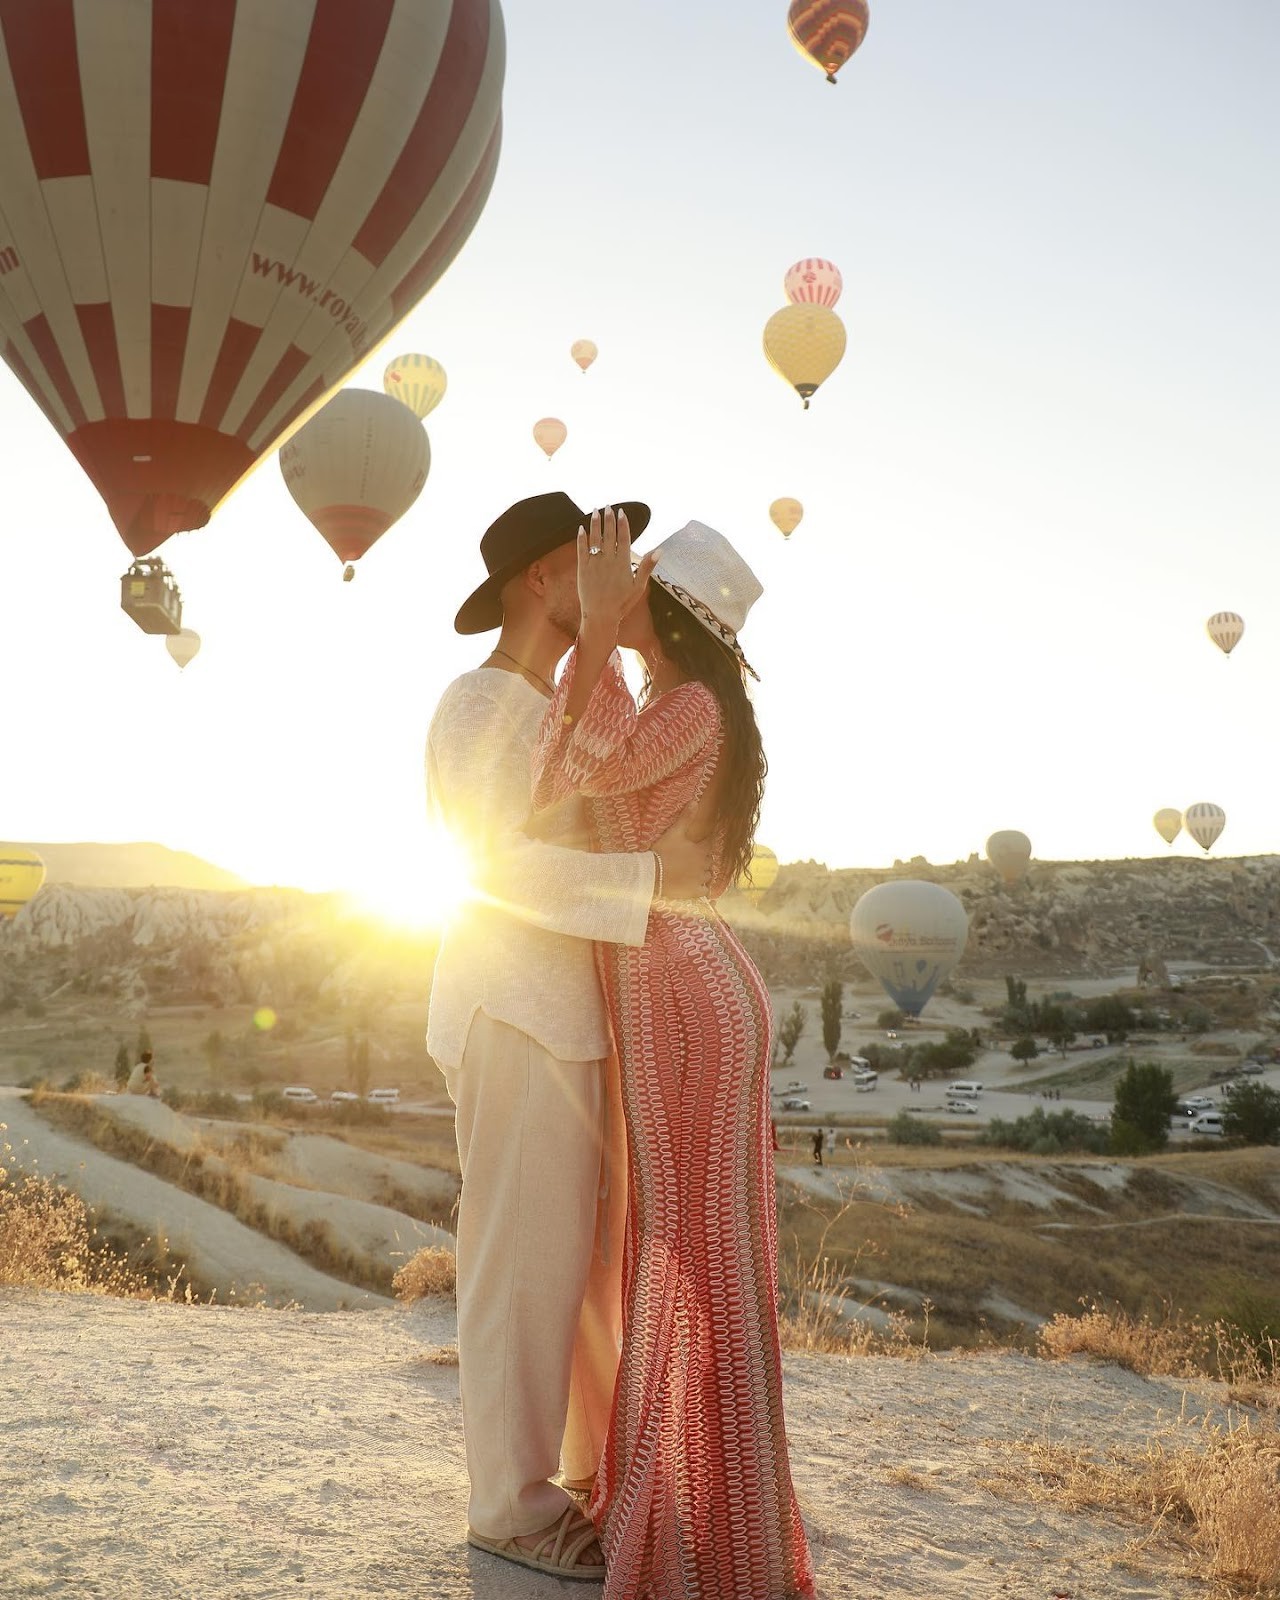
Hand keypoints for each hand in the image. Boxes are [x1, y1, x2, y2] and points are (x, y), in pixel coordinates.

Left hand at [577, 507, 658, 632]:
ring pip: (595, 538)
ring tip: (595, 511)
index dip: (623, 523)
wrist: (600, 615)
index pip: (624, 537)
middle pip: (609, 534)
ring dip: (595, 523)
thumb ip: (647, 566)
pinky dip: (581, 538)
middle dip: (608, 519)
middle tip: (607, 506)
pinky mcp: (582, 568)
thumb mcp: (639, 586)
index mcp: (623, 562)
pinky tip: (581, 528)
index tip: (621, 512)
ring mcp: (594, 563)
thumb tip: (660, 550)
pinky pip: (581, 549)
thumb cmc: (622, 603)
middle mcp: (608, 559)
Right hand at [652, 808, 713, 900]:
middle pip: (709, 861)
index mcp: (700, 849)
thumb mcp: (674, 832)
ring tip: (692, 873)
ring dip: (703, 874)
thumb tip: (695, 801)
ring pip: (708, 875)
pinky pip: (705, 890)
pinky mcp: (696, 891)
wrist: (653, 874)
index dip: (703, 846)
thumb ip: (685, 818)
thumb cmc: (663, 852)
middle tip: (691, 861)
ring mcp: (700, 878)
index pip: (709, 845)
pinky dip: (702, 888)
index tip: (697, 847)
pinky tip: (695, 886)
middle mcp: (704, 864)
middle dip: (703, 860)